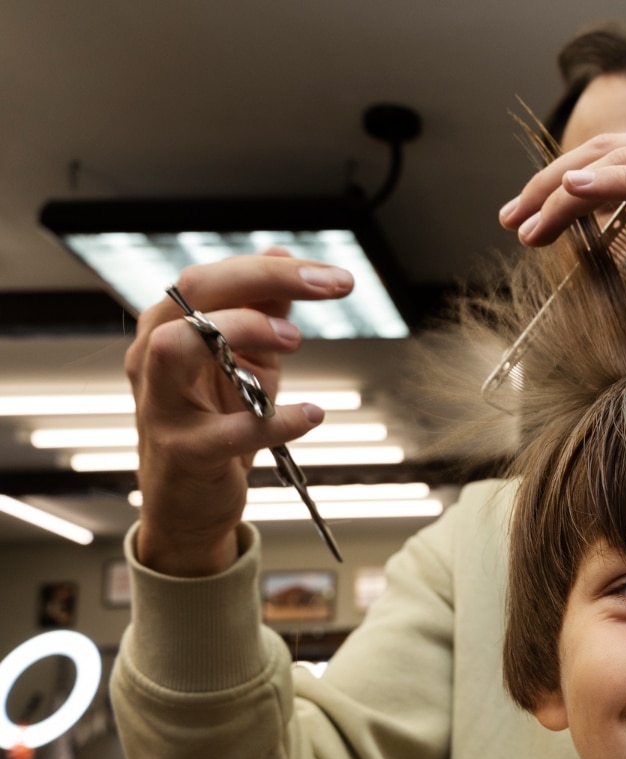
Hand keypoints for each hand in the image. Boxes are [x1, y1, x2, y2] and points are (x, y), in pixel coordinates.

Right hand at [125, 249, 353, 576]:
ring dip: (241, 331)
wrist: (191, 501)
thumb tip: (279, 252)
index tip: (335, 276)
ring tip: (293, 340)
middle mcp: (152, 357)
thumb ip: (262, 309)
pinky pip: (227, 431)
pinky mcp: (183, 451)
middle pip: (192, 294)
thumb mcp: (246, 361)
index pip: (213, 277)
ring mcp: (161, 404)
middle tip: (327, 289)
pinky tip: (312, 414)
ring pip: (177, 347)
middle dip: (263, 281)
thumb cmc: (217, 422)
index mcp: (168, 327)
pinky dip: (276, 420)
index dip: (274, 268)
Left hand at [498, 125, 625, 366]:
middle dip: (549, 184)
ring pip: (616, 162)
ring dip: (560, 192)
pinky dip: (604, 182)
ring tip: (526, 222)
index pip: (620, 154)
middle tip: (513, 216)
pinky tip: (571, 194)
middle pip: (607, 151)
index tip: (535, 213)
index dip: (568, 180)